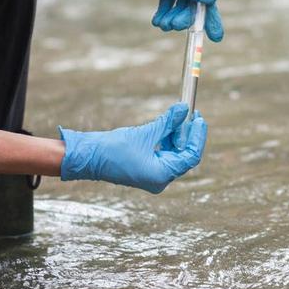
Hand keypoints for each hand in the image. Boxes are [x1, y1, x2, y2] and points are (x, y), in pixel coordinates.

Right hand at [58, 103, 207, 192]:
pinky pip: (164, 154)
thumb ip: (167, 122)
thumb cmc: (113, 148)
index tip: (199, 117)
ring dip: (178, 135)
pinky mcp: (147, 169)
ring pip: (174, 153)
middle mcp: (160, 179)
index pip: (190, 156)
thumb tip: (184, 109)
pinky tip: (168, 125)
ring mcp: (154, 175)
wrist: (89, 157)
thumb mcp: (145, 133)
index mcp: (162, 175)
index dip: (197, 136)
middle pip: (184, 155)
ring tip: (179, 115)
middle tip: (191, 113)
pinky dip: (167, 139)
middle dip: (188, 134)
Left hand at [91, 0, 223, 37]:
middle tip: (174, 26)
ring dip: (173, 18)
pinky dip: (165, 15)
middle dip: (185, 17)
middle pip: (194, 3)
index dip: (210, 15)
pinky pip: (170, 6)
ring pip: (181, 7)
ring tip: (161, 24)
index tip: (215, 36)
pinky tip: (157, 21)